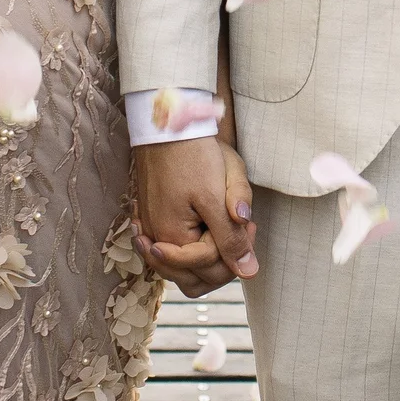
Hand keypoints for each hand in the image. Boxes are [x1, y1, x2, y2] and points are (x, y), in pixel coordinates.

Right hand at [134, 138, 257, 296]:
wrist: (170, 122)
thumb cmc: (193, 153)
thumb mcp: (217, 195)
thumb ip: (232, 237)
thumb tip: (248, 272)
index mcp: (171, 237)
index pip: (210, 269)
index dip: (235, 250)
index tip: (248, 223)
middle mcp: (155, 239)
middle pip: (194, 278)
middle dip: (221, 260)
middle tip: (238, 227)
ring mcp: (150, 230)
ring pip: (182, 269)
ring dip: (206, 257)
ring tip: (222, 226)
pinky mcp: (150, 218)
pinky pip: (171, 251)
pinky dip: (190, 249)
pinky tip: (204, 229)